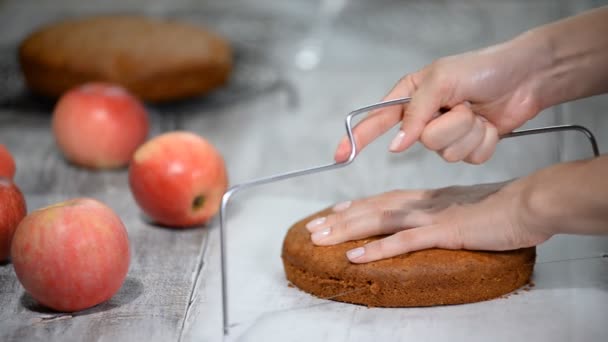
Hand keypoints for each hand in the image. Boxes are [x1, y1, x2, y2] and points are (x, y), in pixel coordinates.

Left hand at [305, 179, 550, 262]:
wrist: (531, 203)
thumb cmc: (506, 208)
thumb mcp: (469, 208)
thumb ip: (448, 213)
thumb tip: (435, 223)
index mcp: (430, 198)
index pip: (385, 200)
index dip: (357, 205)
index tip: (334, 211)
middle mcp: (424, 203)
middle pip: (374, 208)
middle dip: (340, 219)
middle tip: (313, 227)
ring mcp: (432, 217)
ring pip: (380, 221)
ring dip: (347, 230)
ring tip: (321, 238)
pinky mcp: (444, 231)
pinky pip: (404, 242)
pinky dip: (377, 250)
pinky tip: (356, 257)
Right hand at [335, 38, 545, 163]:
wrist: (526, 77)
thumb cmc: (483, 68)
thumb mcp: (441, 81)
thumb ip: (414, 113)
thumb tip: (397, 144)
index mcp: (412, 95)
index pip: (377, 119)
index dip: (359, 139)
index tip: (341, 155)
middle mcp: (426, 116)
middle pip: (420, 142)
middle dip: (447, 126)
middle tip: (463, 106)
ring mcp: (448, 134)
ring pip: (446, 153)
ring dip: (468, 132)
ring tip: (478, 112)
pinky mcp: (468, 146)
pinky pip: (468, 158)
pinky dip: (483, 141)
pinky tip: (491, 124)